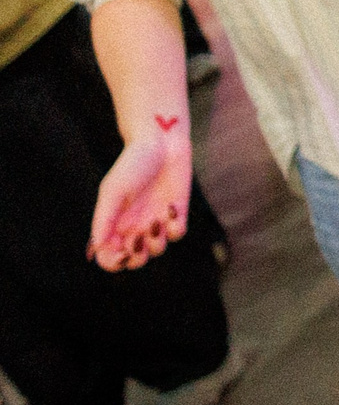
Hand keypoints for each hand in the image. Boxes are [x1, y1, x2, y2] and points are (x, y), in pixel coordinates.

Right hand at [90, 128, 191, 271]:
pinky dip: (175, 229)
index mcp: (114, 223)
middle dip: (136, 258)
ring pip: (156, 250)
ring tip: (155, 222)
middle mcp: (134, 226)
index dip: (113, 262)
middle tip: (139, 239)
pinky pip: (177, 234)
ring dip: (156, 243)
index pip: (108, 256)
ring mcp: (156, 220)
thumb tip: (96, 248)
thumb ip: (104, 219)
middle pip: (134, 260)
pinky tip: (171, 208)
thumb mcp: (113, 190)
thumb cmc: (132, 164)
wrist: (161, 142)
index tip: (120, 254)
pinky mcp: (177, 212)